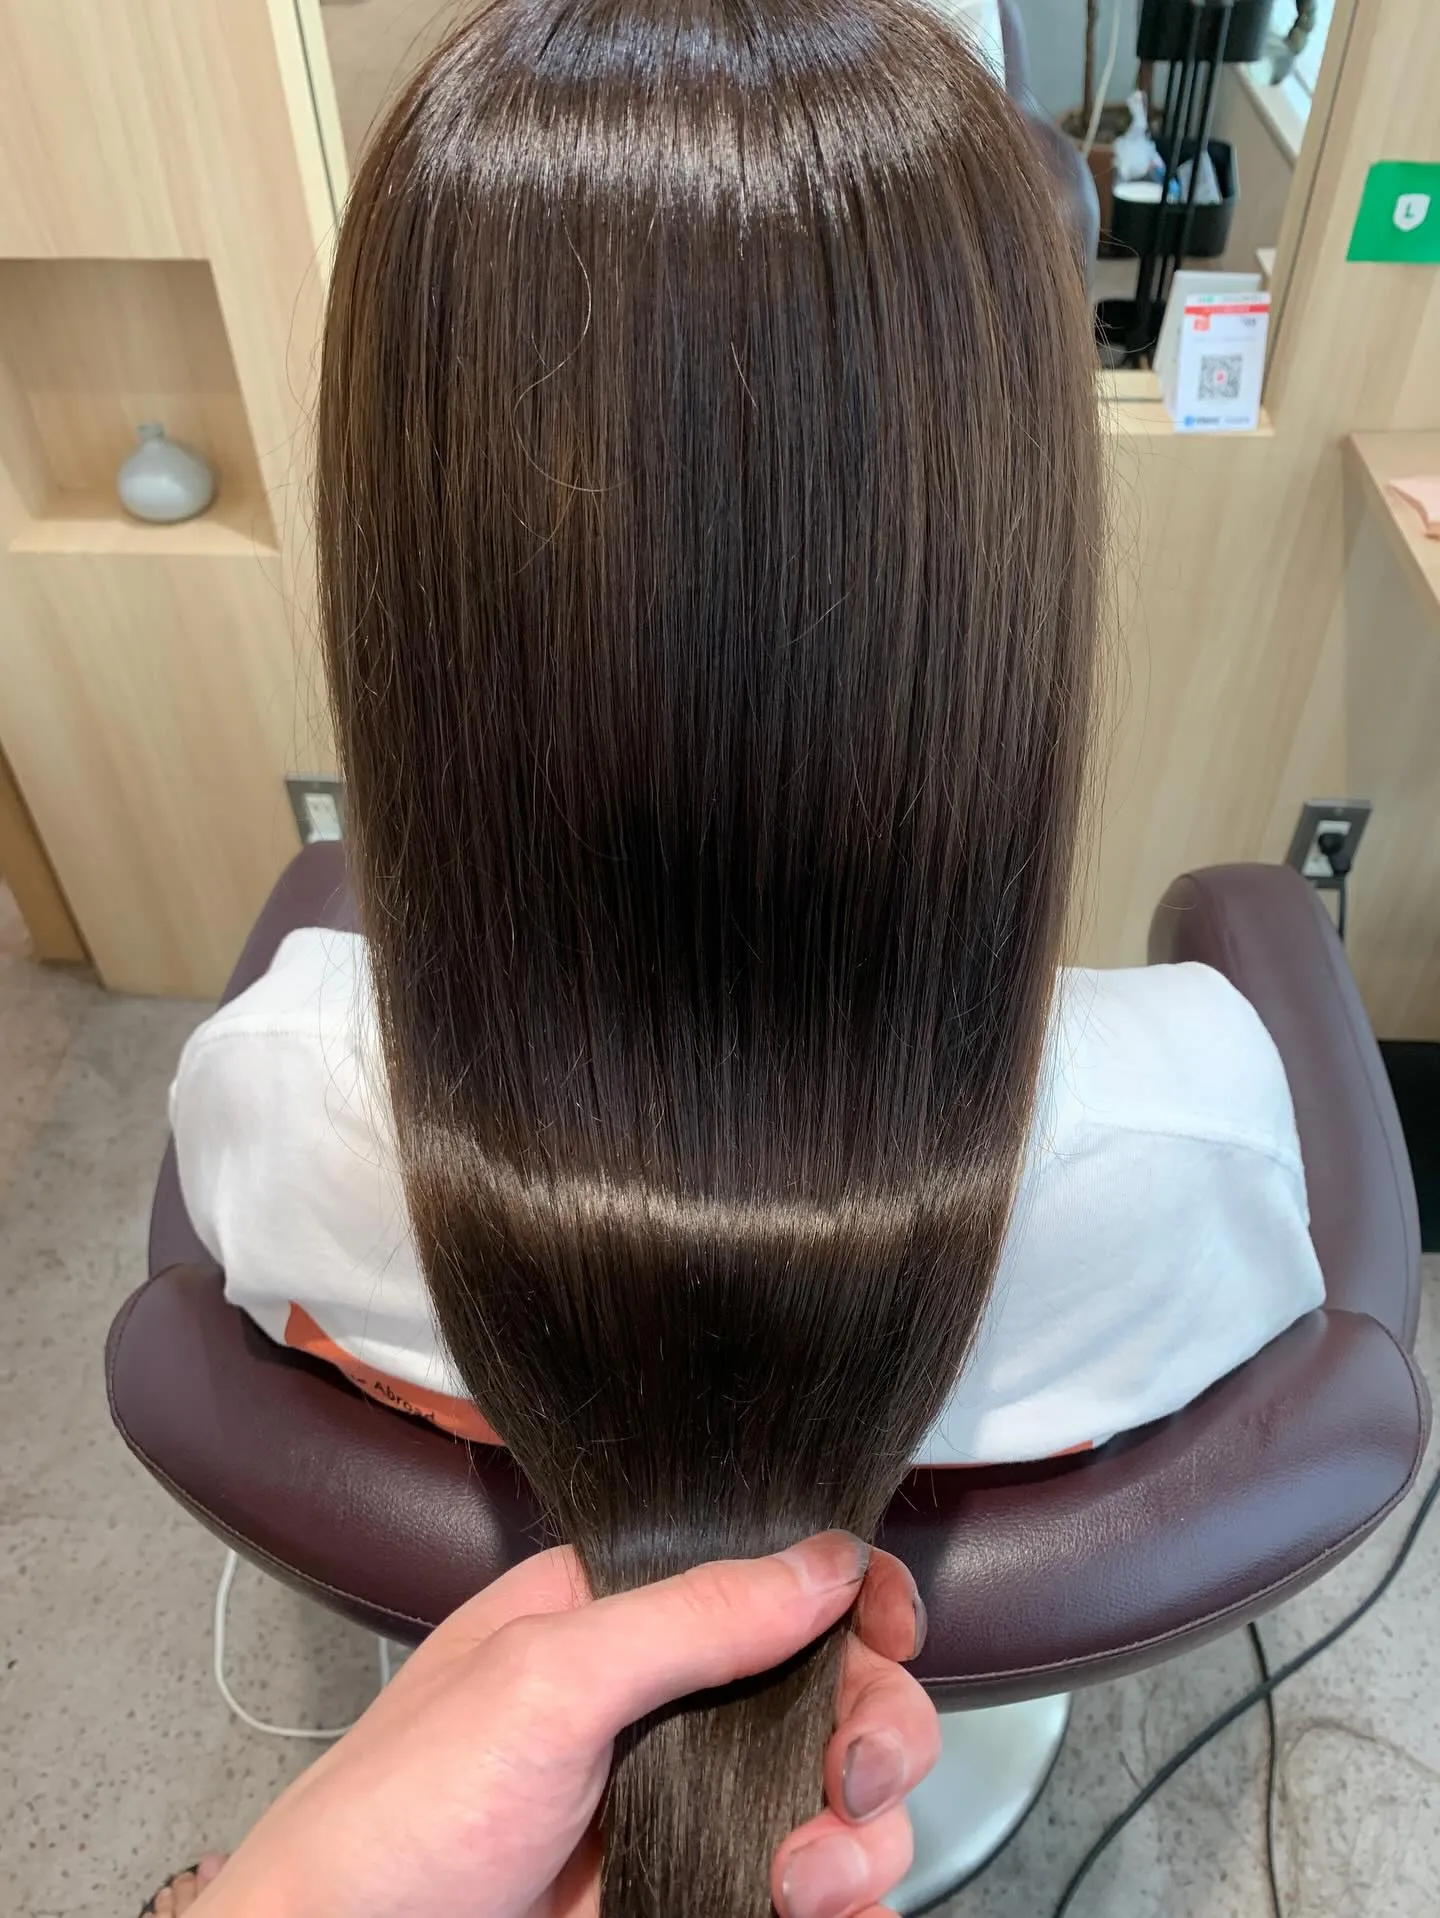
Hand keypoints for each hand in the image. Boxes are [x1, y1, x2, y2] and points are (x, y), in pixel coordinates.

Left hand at [197, 1531, 937, 1917]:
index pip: (769, 1576)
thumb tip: (826, 1560)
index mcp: (623, 1616)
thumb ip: (691, 1616)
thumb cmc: (400, 1812)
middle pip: (833, 1692)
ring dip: (857, 1840)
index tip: (888, 1628)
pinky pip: (815, 1895)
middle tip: (849, 1778)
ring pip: (839, 1803)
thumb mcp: (544, 1679)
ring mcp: (687, 1807)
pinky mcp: (694, 1892)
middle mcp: (669, 1706)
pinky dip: (848, 1906)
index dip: (849, 1594)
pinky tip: (822, 1914)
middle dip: (874, 1731)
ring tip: (801, 1883)